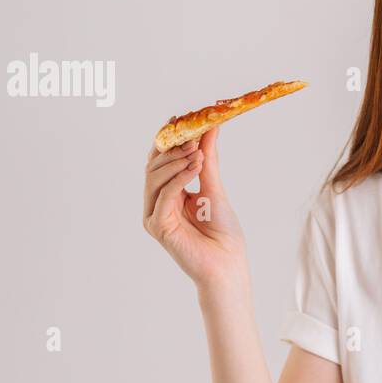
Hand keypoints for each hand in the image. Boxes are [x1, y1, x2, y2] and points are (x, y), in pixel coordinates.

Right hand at [142, 125, 247, 288]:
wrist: (228, 264)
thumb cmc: (223, 233)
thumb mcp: (214, 187)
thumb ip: (208, 159)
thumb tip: (210, 128)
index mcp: (169, 194)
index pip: (161, 160)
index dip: (168, 139)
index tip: (180, 118)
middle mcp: (157, 203)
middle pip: (154, 166)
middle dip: (173, 147)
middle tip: (192, 133)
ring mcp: (154, 215)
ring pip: (154, 178)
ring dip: (176, 161)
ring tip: (198, 151)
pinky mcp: (157, 226)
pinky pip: (164, 195)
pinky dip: (179, 178)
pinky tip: (195, 166)